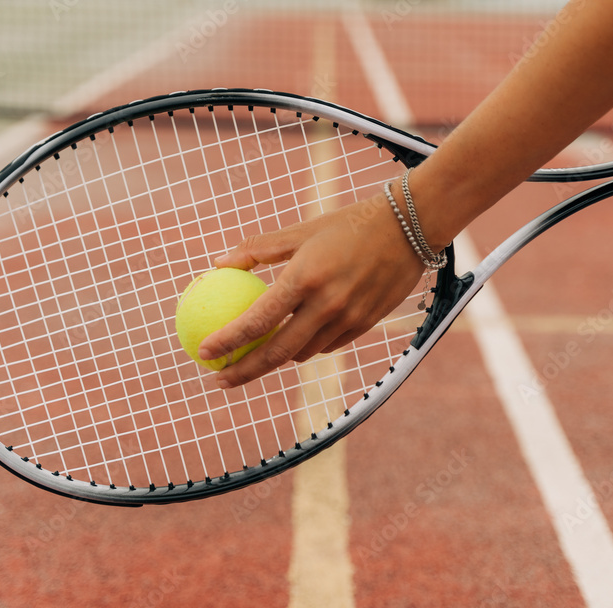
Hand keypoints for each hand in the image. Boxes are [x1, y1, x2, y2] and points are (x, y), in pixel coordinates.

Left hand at [199, 191, 425, 388]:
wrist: (409, 227)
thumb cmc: (348, 223)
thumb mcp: (301, 230)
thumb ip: (258, 248)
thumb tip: (218, 263)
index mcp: (304, 277)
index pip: (257, 320)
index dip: (227, 341)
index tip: (203, 352)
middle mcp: (326, 304)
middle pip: (276, 353)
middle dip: (242, 371)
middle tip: (218, 378)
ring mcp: (348, 318)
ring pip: (302, 353)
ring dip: (275, 359)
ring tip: (252, 358)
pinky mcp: (365, 325)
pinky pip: (327, 346)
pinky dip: (306, 347)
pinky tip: (293, 341)